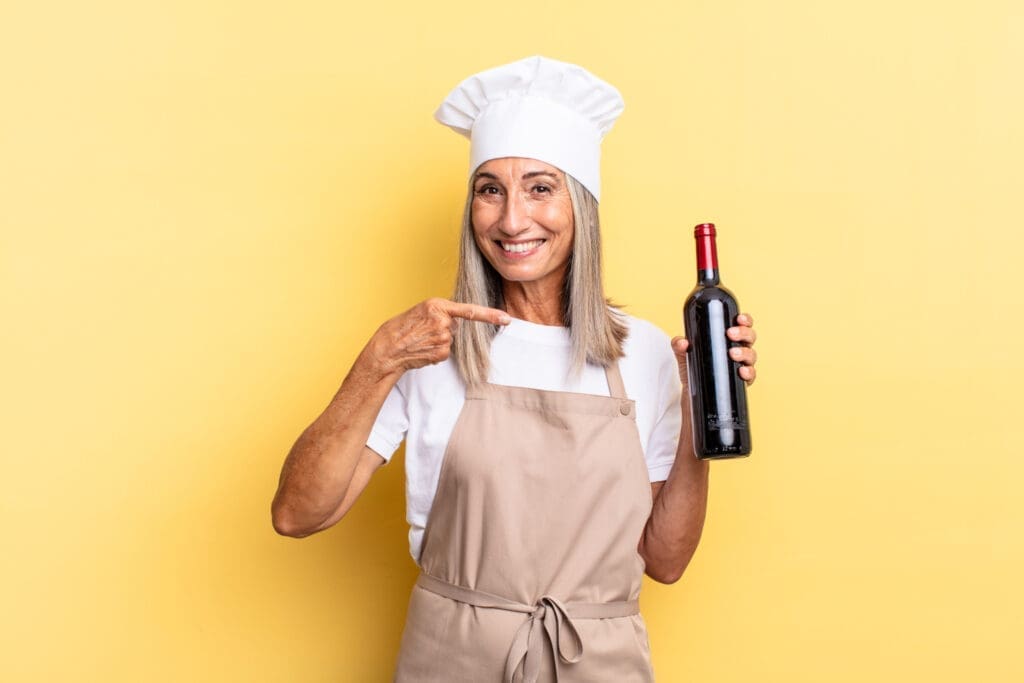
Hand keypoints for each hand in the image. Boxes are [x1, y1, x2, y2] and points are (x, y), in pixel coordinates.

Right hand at [368, 298, 510, 376]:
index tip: (506, 319)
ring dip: (439, 342)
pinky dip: (436, 352)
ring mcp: (443, 338)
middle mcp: (442, 320)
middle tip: (425, 331)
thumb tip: (457, 325)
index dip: (491, 315)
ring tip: (421, 340)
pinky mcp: (441, 353)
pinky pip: (446, 352)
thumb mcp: (422, 311)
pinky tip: (423, 349)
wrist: (388, 347)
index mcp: (438, 305)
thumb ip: (441, 313)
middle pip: (457, 327)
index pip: (470, 310)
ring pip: (451, 340)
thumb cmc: (403, 327)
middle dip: (445, 330)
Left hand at [671, 312, 757, 386]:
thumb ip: (679, 346)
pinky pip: (751, 375)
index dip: (745, 320)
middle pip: (749, 337)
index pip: (742, 325)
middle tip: (731, 334)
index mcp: (729, 339)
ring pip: (751, 355)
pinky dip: (748, 372)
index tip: (739, 318)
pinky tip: (741, 371)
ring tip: (733, 353)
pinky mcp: (742, 381)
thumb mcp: (684, 355)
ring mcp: (741, 365)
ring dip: (744, 352)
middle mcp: (739, 349)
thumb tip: (682, 342)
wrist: (692, 393)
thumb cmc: (694, 368)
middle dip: (743, 333)